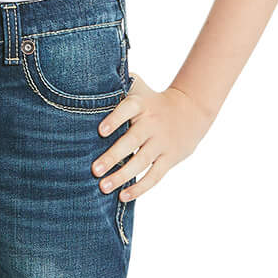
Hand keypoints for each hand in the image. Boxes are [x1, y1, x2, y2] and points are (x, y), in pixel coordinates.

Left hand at [90, 75, 215, 200]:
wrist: (191, 109)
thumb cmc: (151, 101)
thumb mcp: (138, 88)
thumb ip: (117, 85)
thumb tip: (86, 80)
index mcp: (141, 105)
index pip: (127, 109)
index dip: (114, 119)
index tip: (100, 131)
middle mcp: (151, 123)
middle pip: (131, 141)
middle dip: (113, 156)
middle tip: (94, 170)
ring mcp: (162, 142)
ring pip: (142, 161)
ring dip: (122, 176)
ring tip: (103, 187)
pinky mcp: (170, 158)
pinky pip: (155, 176)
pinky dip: (140, 188)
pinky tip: (123, 196)